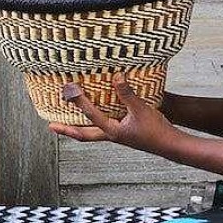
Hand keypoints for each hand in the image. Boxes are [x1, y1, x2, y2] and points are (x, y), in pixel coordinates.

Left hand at [48, 74, 179, 157]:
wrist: (170, 145)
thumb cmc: (155, 130)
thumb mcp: (141, 109)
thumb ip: (127, 93)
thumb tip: (116, 77)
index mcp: (113, 131)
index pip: (91, 115)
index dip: (79, 102)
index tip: (70, 91)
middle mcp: (111, 135)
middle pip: (84, 134)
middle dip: (67, 130)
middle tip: (52, 126)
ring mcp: (117, 135)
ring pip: (92, 132)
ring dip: (78, 127)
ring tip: (68, 121)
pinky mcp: (124, 133)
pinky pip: (104, 127)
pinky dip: (95, 123)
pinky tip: (98, 114)